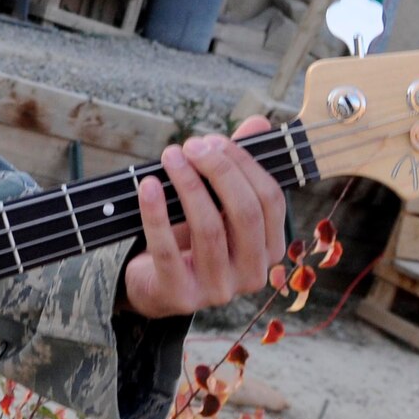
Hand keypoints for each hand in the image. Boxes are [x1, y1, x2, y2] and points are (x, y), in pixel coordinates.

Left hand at [120, 115, 287, 319]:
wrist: (155, 283)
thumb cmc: (192, 237)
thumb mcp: (216, 201)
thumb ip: (238, 165)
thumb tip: (259, 123)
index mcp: (270, 249)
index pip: (270, 200)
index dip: (244, 164)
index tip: (214, 140)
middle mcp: (252, 274)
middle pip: (245, 212)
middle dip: (218, 170)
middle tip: (191, 145)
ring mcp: (219, 290)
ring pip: (209, 229)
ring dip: (188, 185)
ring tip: (170, 156)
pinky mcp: (181, 296)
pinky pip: (167, 250)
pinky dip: (156, 213)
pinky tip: (148, 186)